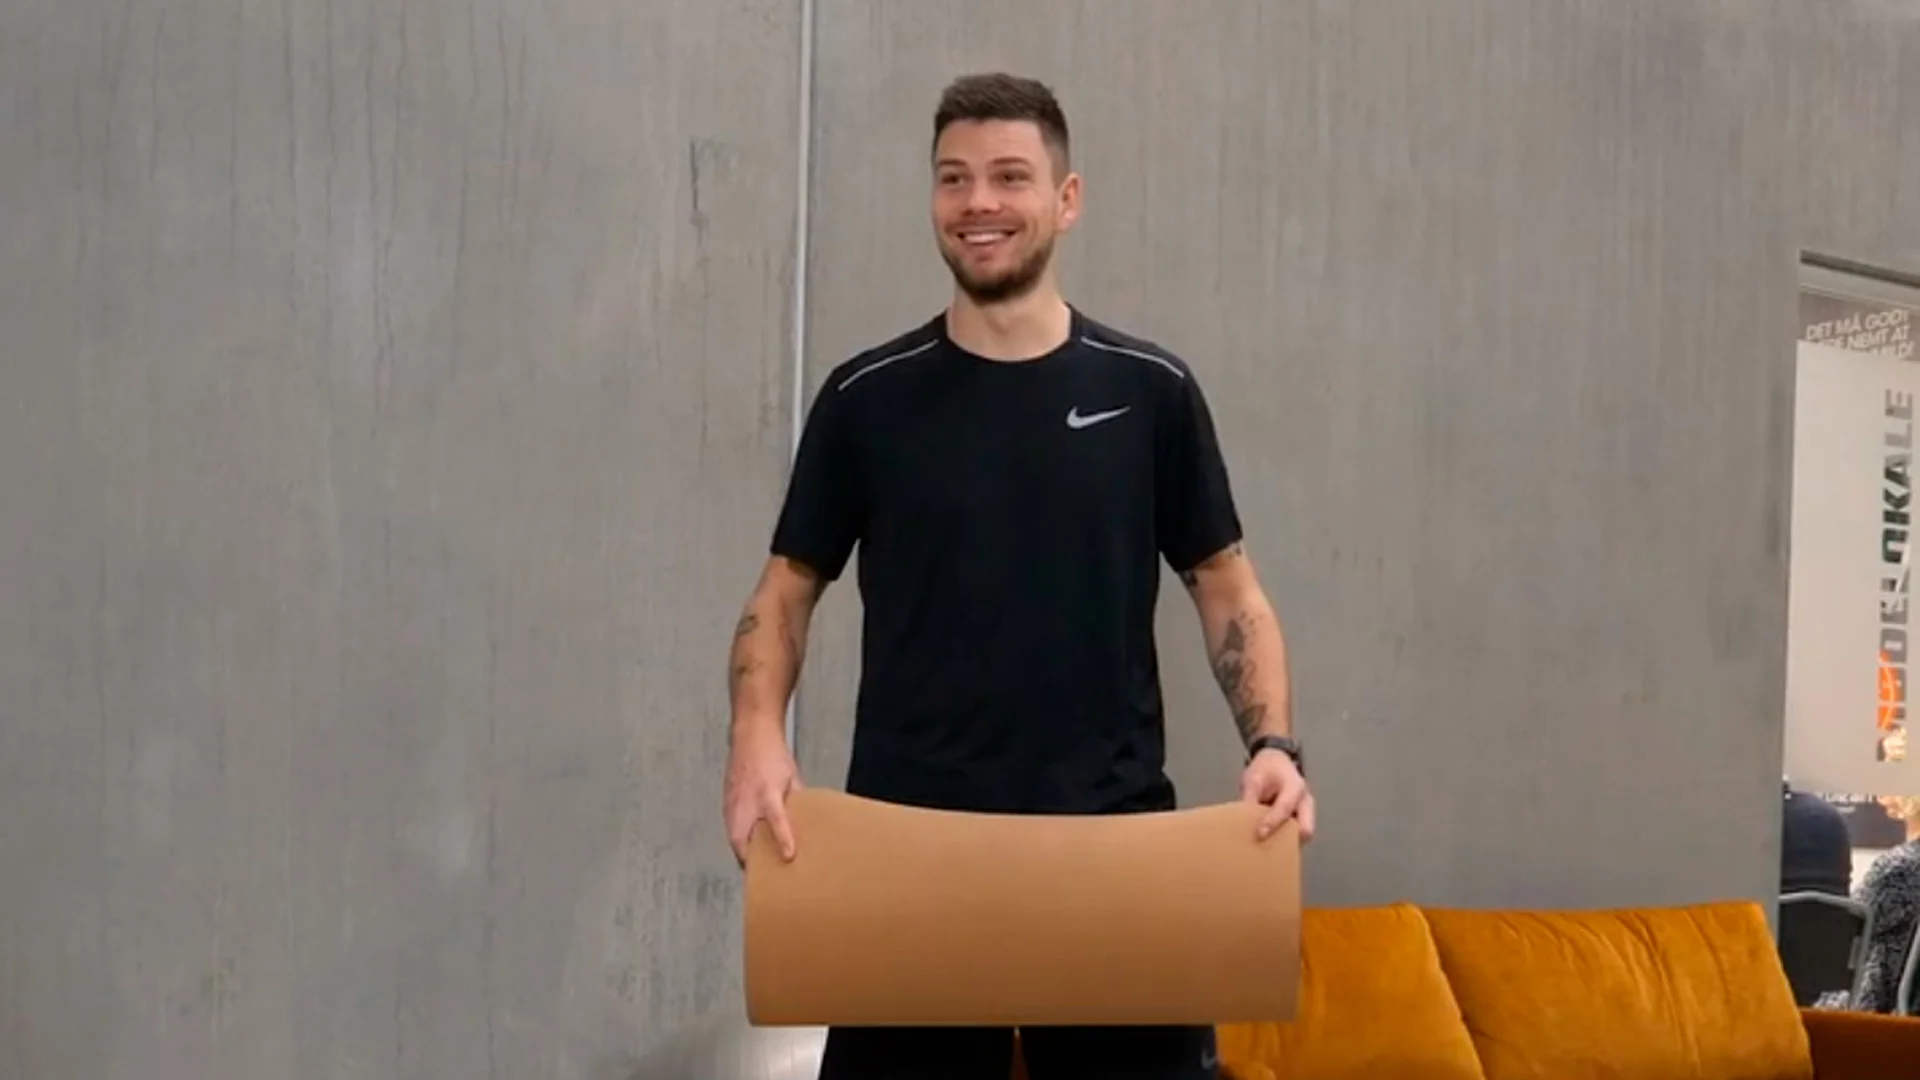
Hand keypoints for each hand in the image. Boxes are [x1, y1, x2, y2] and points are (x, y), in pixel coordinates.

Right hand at [723, 733, 801, 866]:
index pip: (776, 821)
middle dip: (752, 861)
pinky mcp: (726, 805)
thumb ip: (799, 801)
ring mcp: (733, 804)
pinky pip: (730, 830)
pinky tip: (748, 847)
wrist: (751, 737)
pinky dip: (738, 841)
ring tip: (756, 868)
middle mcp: (747, 801)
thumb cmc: (773, 756)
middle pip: (743, 840)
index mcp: (768, 793)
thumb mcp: (793, 778)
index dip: (783, 840)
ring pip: (734, 838)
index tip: (789, 856)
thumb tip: (809, 821)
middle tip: (765, 876)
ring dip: (744, 853)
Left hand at [1240, 748, 1313, 842]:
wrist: (1276, 762)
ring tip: (1267, 849)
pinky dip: (1284, 841)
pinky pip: (1296, 835)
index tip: (1259, 835)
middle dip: (1289, 840)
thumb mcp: (1253, 778)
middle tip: (1269, 847)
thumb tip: (1242, 821)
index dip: (1272, 823)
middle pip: (1305, 829)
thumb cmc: (1265, 769)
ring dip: (1287, 843)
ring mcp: (1306, 813)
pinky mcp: (1300, 821)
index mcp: (1295, 787)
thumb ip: (1250, 798)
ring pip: (1302, 836)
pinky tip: (1268, 845)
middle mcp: (1306, 802)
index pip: (1285, 808)